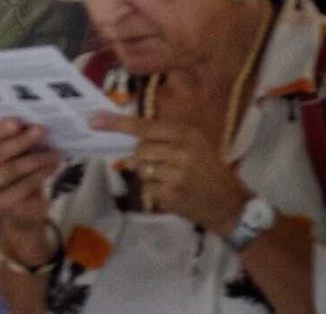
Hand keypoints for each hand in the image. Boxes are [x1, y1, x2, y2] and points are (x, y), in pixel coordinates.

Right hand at [0, 118, 60, 235]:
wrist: (19, 206)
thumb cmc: (15, 169)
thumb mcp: (12, 151)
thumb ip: (15, 137)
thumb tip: (31, 123)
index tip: (18, 121)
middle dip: (21, 141)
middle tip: (41, 130)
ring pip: (11, 170)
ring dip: (35, 159)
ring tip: (54, 152)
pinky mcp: (1, 206)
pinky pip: (22, 187)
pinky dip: (39, 175)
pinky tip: (52, 167)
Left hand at [91, 112, 246, 233]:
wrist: (231, 204)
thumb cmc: (212, 171)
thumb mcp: (198, 144)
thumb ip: (168, 138)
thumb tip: (133, 140)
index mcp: (187, 134)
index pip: (144, 127)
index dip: (117, 124)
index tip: (94, 120)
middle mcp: (180, 151)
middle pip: (139, 149)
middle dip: (144, 157)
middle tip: (165, 165)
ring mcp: (174, 174)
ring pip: (140, 169)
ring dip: (149, 174)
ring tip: (172, 179)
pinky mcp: (169, 195)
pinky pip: (147, 187)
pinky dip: (155, 190)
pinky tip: (173, 192)